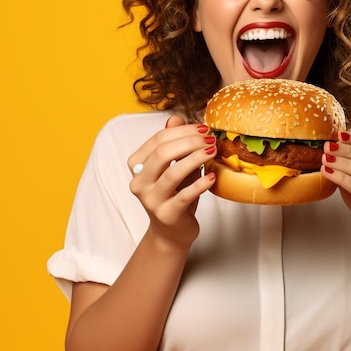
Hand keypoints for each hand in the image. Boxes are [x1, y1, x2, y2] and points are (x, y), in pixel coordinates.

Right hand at [127, 116, 215, 247]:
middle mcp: (139, 182)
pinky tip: (212, 176)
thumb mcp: (174, 166)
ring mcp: (151, 200)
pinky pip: (185, 195)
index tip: (203, 128)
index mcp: (137, 165)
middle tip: (210, 139)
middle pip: (162, 153)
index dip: (183, 131)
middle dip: (190, 142)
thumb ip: (173, 143)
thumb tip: (175, 118)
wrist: (172, 232)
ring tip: (213, 151)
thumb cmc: (174, 194)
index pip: (158, 139)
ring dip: (196, 159)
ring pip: (172, 173)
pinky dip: (200, 184)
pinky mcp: (167, 214)